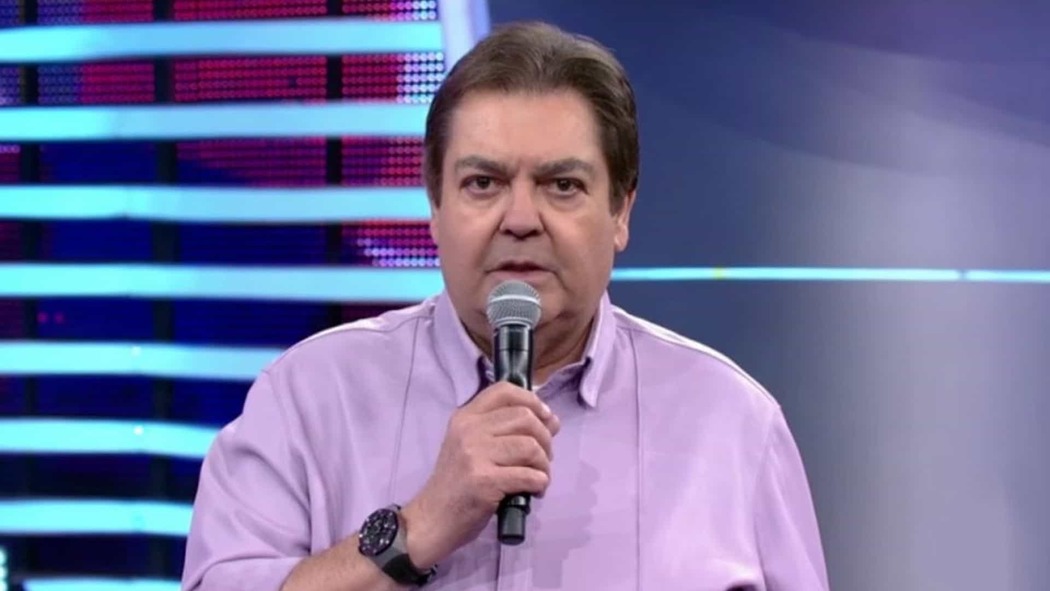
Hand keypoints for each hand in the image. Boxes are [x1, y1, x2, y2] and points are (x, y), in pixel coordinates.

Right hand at [400, 381, 560, 567]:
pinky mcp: (484, 481)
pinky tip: (534, 491)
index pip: (504, 390)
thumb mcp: (473, 447)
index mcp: (465, 417)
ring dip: (544, 465)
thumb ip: (507, 430)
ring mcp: (475, 455)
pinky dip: (540, 483)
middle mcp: (468, 430)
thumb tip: (551, 421)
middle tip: (543, 459)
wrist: (432, 519)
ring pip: (530, 446)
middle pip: (525, 418)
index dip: (532, 400)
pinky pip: (528, 475)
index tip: (545, 418)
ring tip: (539, 478)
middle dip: (545, 439)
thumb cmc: (457, 484)